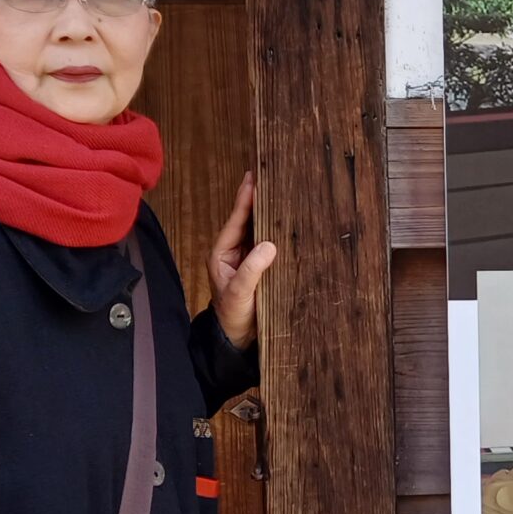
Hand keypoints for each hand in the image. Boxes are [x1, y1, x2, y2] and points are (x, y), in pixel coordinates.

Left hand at [208, 172, 277, 349]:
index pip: (236, 220)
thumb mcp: (240, 292)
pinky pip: (270, 245)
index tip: (253, 177)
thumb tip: (270, 245)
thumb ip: (252, 269)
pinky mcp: (261, 268)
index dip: (245, 199)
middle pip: (247, 220)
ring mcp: (249, 259)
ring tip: (281, 191)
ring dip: (269, 214)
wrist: (237, 339)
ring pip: (259, 231)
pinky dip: (278, 232)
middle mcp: (235, 252)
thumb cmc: (233, 316)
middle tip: (269, 175)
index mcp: (223, 253)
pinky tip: (289, 221)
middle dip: (257, 199)